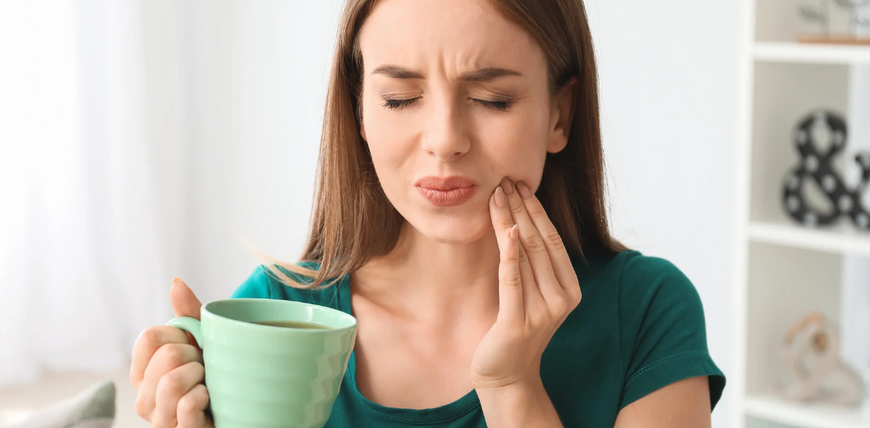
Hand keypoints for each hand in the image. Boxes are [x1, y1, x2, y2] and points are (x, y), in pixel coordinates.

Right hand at [130, 278, 213, 427]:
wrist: (241, 415)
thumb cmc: (215, 379)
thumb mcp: (203, 344)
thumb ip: (188, 316)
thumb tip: (176, 282)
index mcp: (143, 373)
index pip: (149, 337)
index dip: (180, 335)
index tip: (194, 347)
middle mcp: (144, 398)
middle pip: (166, 355)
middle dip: (195, 356)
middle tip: (206, 368)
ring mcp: (160, 420)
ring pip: (172, 382)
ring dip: (201, 376)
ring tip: (209, 384)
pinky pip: (187, 404)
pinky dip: (204, 396)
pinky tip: (210, 400)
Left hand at [471, 177, 582, 390]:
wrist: (506, 375)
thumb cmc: (516, 328)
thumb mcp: (530, 292)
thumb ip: (532, 263)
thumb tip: (519, 221)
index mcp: (570, 289)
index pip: (552, 240)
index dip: (536, 210)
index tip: (520, 184)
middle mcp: (561, 299)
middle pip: (539, 242)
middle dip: (521, 208)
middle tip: (505, 180)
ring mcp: (542, 313)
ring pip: (525, 255)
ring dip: (509, 221)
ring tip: (496, 195)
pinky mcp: (517, 324)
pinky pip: (512, 281)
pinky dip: (508, 254)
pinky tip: (503, 230)